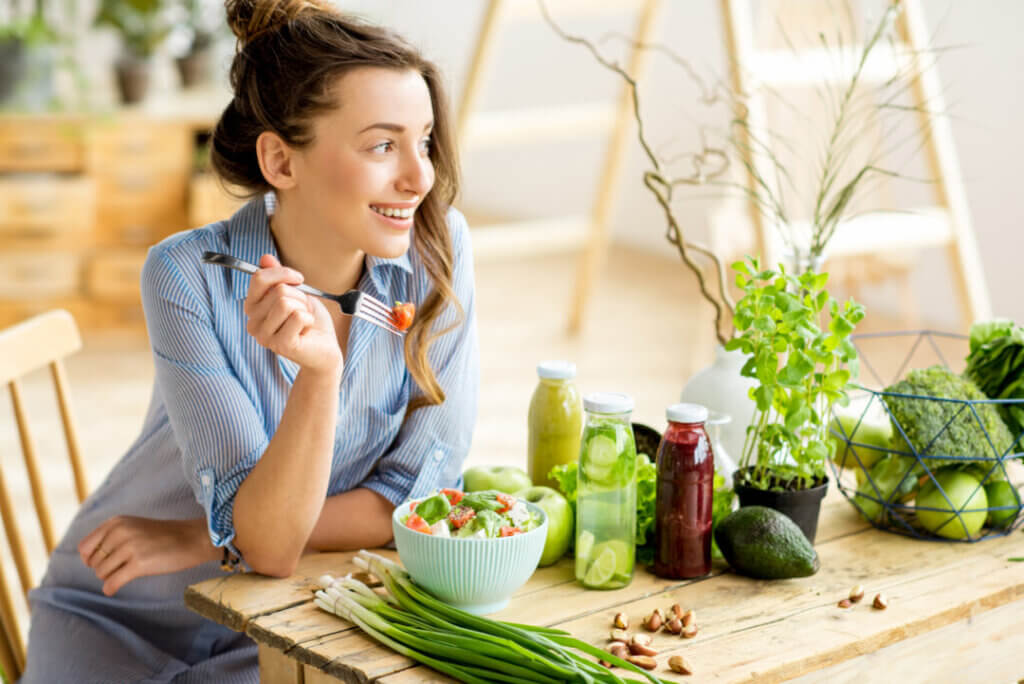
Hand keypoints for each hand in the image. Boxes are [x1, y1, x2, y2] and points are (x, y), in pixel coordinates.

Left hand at [78, 516, 218, 595]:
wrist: (192, 539)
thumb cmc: (163, 536)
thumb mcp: (134, 527)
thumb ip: (110, 537)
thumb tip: (84, 558)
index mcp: (117, 522)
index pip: (85, 547)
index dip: (90, 558)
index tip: (104, 562)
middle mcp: (120, 532)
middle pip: (93, 562)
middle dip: (104, 569)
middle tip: (122, 567)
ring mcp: (130, 547)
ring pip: (101, 573)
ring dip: (110, 577)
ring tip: (126, 573)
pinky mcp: (139, 564)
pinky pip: (112, 582)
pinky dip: (110, 588)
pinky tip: (114, 589)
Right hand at [243, 254, 341, 374]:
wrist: (325, 350)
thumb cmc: (309, 322)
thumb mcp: (295, 293)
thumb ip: (278, 277)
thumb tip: (265, 258)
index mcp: (252, 308)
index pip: (259, 278)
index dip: (282, 273)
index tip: (299, 279)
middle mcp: (253, 323)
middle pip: (278, 290)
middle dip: (299, 296)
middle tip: (303, 311)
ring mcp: (264, 336)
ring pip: (285, 302)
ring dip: (303, 308)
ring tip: (304, 320)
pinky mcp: (280, 345)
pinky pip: (297, 316)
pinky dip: (309, 319)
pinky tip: (307, 330)